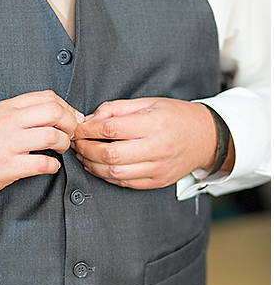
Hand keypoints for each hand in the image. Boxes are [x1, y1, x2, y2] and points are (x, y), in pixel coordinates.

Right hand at [0, 90, 82, 200]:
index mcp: (5, 108)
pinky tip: (48, 166)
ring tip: (58, 150)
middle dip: (70, 124)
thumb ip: (16, 113)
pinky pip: (42, 163)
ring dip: (63, 145)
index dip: (66, 108)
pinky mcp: (6, 167)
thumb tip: (49, 115)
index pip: (46, 97)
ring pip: (52, 136)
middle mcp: (7, 122)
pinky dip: (53, 166)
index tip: (69, 119)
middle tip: (69, 134)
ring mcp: (7, 144)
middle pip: (55, 112)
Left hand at [71, 97, 220, 188]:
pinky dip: (106, 176)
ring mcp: (158, 167)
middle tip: (76, 143)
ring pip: (114, 172)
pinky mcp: (157, 181)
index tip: (77, 128)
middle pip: (110, 154)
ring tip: (83, 155)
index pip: (111, 129)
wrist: (207, 138)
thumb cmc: (176, 117)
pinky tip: (98, 166)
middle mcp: (157, 148)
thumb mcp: (148, 102)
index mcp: (154, 124)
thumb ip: (117, 109)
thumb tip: (90, 119)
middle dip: (86, 149)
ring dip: (92, 165)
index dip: (88, 130)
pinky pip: (124, 182)